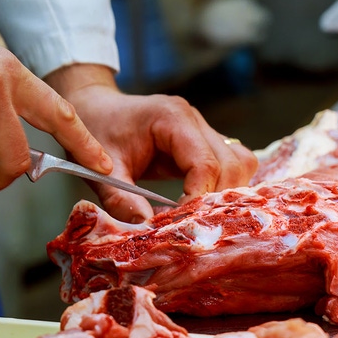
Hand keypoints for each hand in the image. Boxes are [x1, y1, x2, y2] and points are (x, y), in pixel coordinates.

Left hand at [45, 64, 257, 221]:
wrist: (96, 108)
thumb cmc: (96, 131)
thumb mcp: (102, 169)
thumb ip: (120, 199)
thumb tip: (146, 229)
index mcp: (173, 118)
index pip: (204, 163)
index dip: (199, 198)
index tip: (182, 222)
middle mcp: (196, 121)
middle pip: (232, 164)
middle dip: (217, 199)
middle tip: (192, 224)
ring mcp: (205, 130)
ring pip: (241, 163)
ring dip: (227, 193)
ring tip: (201, 216)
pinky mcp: (206, 142)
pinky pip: (233, 164)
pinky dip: (225, 187)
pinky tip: (205, 205)